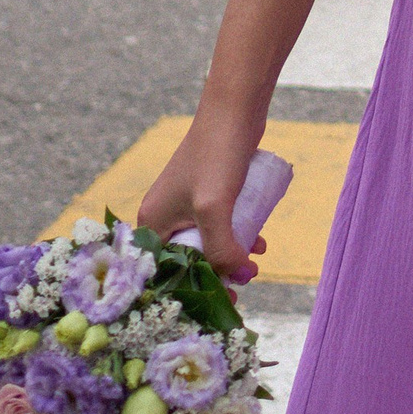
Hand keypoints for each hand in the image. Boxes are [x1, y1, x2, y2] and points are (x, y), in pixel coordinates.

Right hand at [135, 103, 269, 283]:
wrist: (235, 110)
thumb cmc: (218, 156)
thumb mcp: (215, 209)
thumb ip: (222, 248)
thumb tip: (239, 277)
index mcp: (152, 223)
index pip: (165, 271)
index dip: (192, 291)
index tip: (222, 303)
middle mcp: (163, 216)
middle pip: (188, 260)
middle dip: (216, 274)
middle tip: (244, 285)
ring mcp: (186, 203)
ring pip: (207, 243)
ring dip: (230, 256)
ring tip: (255, 263)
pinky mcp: (208, 192)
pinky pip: (219, 225)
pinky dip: (237, 236)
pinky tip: (260, 242)